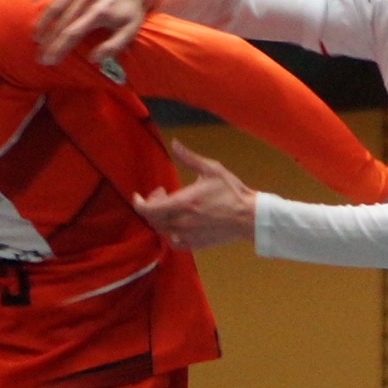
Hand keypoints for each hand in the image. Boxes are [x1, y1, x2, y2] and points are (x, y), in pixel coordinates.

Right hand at [33, 0, 162, 66]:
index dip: (59, 48)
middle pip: (61, 22)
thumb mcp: (129, 32)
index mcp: (99, 12)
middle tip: (40, 56)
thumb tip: (93, 59)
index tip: (49, 61)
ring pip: (56, 5)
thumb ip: (113, 47)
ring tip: (36, 38)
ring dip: (43, 22)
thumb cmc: (130, 11)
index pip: (72, 33)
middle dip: (49, 42)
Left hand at [130, 138, 259, 250]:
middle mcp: (182, 221)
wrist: (249, 217)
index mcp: (184, 202)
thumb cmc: (231, 192)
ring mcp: (188, 235)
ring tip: (171, 207)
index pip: (149, 209)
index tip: (138, 196)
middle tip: (161, 194)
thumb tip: (174, 143)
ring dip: (160, 218)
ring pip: (162, 231)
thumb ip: (189, 158)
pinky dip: (170, 233)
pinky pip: (173, 242)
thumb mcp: (211, 169)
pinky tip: (178, 223)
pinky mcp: (195, 244)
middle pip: (153, 219)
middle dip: (152, 206)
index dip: (138, 203)